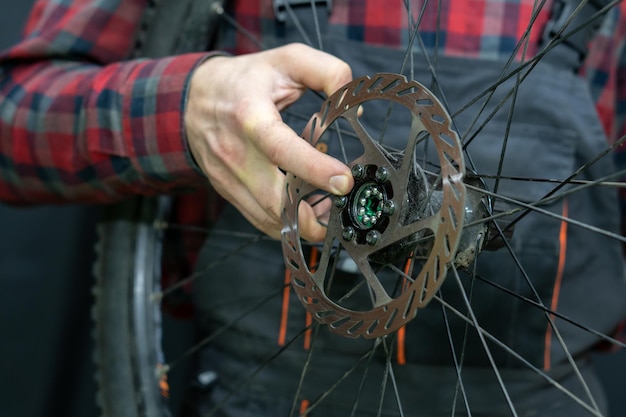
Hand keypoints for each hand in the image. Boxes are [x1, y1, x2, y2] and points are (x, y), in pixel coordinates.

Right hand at [185, 43, 353, 239]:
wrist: (194, 98)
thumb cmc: (245, 80)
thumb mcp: (288, 59)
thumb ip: (328, 72)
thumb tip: (354, 108)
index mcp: (250, 115)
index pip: (281, 148)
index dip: (313, 168)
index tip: (343, 180)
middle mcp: (236, 151)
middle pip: (273, 199)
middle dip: (310, 218)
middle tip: (340, 214)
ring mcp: (228, 176)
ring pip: (268, 217)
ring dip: (301, 224)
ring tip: (327, 211)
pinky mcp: (227, 191)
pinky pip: (259, 218)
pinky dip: (286, 223)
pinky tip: (305, 210)